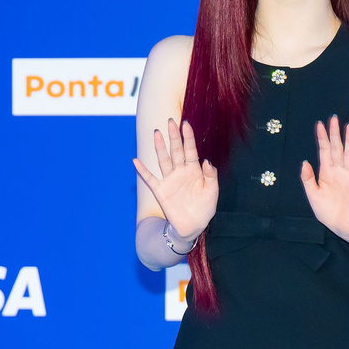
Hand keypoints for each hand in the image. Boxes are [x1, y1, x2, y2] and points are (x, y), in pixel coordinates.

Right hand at [133, 118, 217, 240]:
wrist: (193, 226)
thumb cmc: (204, 208)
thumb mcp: (212, 192)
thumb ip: (211, 176)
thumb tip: (207, 160)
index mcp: (194, 170)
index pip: (190, 150)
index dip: (188, 137)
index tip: (185, 123)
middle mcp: (180, 172)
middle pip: (176, 150)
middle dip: (173, 136)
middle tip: (170, 121)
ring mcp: (169, 180)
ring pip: (163, 160)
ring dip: (160, 147)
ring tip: (157, 133)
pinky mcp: (160, 191)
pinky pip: (150, 179)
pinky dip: (142, 170)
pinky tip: (136, 161)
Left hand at [300, 116, 348, 238]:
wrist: (341, 226)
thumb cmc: (326, 211)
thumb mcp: (313, 196)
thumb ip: (308, 179)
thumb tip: (304, 162)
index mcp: (325, 173)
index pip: (323, 151)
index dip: (321, 138)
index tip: (319, 124)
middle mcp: (338, 171)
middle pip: (336, 148)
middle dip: (334, 133)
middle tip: (334, 118)